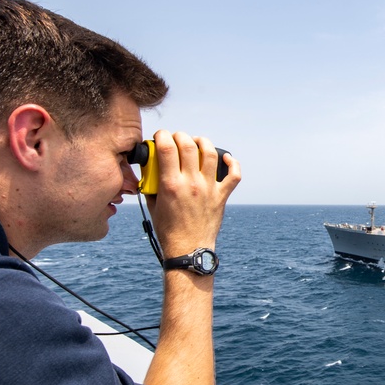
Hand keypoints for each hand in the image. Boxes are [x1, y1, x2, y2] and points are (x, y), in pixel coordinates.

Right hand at [144, 130, 239, 257]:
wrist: (188, 249)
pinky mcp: (221, 196)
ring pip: (211, 154)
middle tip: (176, 138)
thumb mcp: (152, 205)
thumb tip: (150, 169)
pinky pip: (234, 175)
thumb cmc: (169, 230)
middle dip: (180, 135)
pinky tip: (225, 157)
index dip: (162, 135)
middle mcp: (191, 183)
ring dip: (203, 142)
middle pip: (188, 145)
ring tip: (197, 141)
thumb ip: (151, 185)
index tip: (160, 136)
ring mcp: (209, 189)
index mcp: (171, 185)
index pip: (166, 148)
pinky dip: (232, 163)